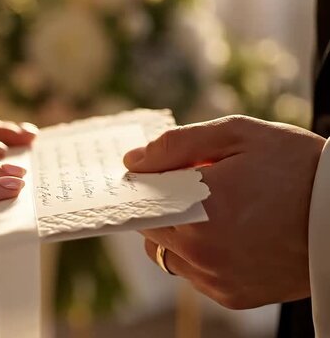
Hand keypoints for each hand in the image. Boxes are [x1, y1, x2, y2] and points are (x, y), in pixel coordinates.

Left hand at [123, 115, 324, 308]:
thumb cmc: (298, 169)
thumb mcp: (239, 135)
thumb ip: (177, 146)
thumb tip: (133, 162)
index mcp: (200, 209)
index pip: (141, 203)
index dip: (144, 189)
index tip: (152, 177)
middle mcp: (203, 252)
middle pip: (151, 230)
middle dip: (163, 208)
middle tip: (193, 189)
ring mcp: (217, 279)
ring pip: (169, 256)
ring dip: (179, 234)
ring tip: (215, 212)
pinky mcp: (232, 296)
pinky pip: (196, 274)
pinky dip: (201, 255)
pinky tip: (231, 235)